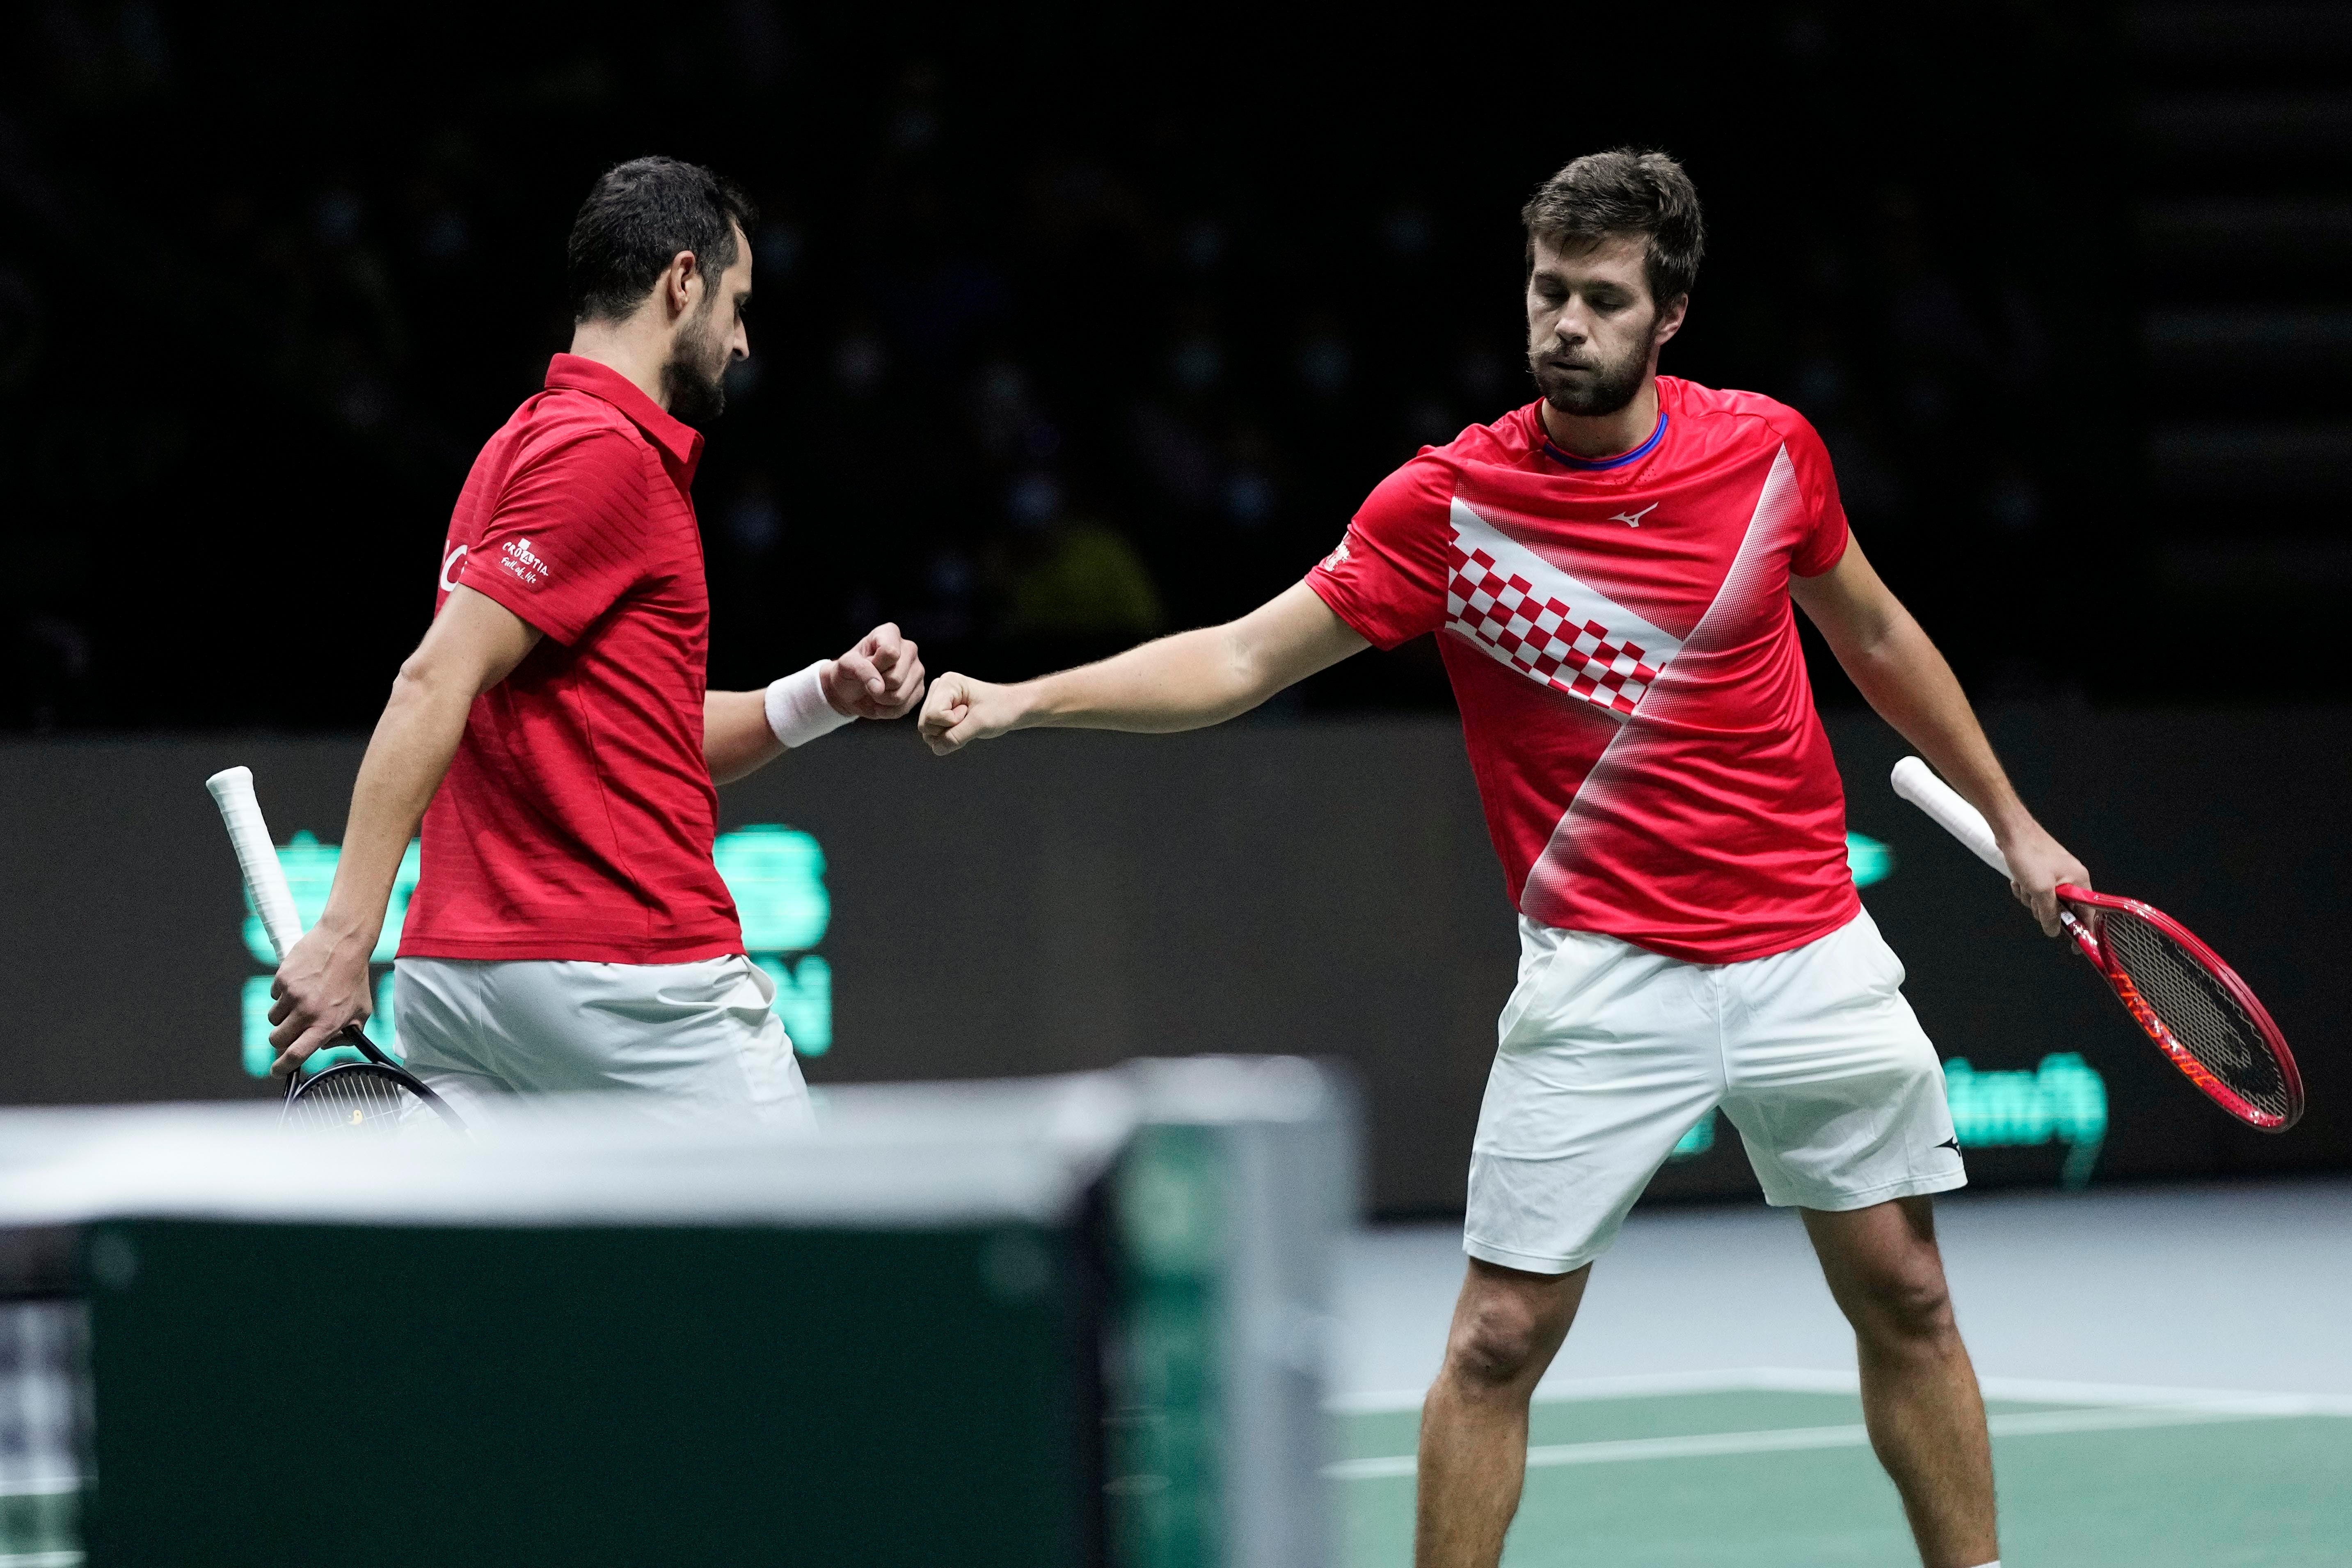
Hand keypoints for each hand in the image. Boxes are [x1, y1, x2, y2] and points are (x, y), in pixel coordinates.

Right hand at [267, 920, 374, 1075]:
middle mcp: (307, 1012)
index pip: (296, 1054)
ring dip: (283, 1015)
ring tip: (303, 1000)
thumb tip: (325, 1047)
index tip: (277, 1071)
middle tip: (291, 1031)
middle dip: (281, 1040)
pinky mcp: (282, 979)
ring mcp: (293, 995)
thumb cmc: (355, 978)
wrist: (344, 942)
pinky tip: (301, 983)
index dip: (282, 1067)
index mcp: (326, 1024)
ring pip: (273, 1019)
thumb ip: (347, 1034)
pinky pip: (273, 996)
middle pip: (277, 1040)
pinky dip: (283, 994)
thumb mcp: (362, 1011)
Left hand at [820, 623, 924, 719]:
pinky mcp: (919, 689)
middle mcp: (909, 648)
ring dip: (881, 700)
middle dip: (878, 686)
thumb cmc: (848, 673)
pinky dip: (888, 710)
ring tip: (875, 693)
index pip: (890, 652)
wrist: (851, 691)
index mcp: (890, 633)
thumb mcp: (846, 666)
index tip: (866, 666)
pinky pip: (905, 706)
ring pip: (901, 694)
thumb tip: (879, 688)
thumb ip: (861, 670)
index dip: (875, 666)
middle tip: (869, 683)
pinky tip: (882, 702)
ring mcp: (917, 669)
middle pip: (896, 677)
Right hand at [918, 672, 1026, 754]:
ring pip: (927, 730)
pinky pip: (933, 734)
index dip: (952, 721)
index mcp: (947, 683)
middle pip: (926, 723)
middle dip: (948, 728)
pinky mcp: (940, 713)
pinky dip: (948, 735)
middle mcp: (938, 689)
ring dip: (948, 733)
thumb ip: (955, 737)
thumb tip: (936, 749)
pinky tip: (963, 726)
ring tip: (967, 721)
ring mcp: (938, 701)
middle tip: (969, 717)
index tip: (970, 712)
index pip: (933, 715)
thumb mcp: (980, 723)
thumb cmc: (1001, 709)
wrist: (1013, 708)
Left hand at [1995, 818, 2090, 936]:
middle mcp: (2071, 877)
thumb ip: (2049, 913)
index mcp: (2079, 880)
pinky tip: (2017, 879)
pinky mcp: (2040, 871)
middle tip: (2033, 897)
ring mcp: (2055, 874)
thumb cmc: (2028, 854)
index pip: (2087, 913)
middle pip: (2061, 909)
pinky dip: (2024, 888)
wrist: (2011, 830)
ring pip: (2043, 901)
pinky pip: (2033, 890)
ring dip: (2029, 897)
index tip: (2076, 949)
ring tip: (2023, 883)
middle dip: (2042, 908)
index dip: (2082, 931)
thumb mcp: (2040, 890)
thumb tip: (2054, 931)